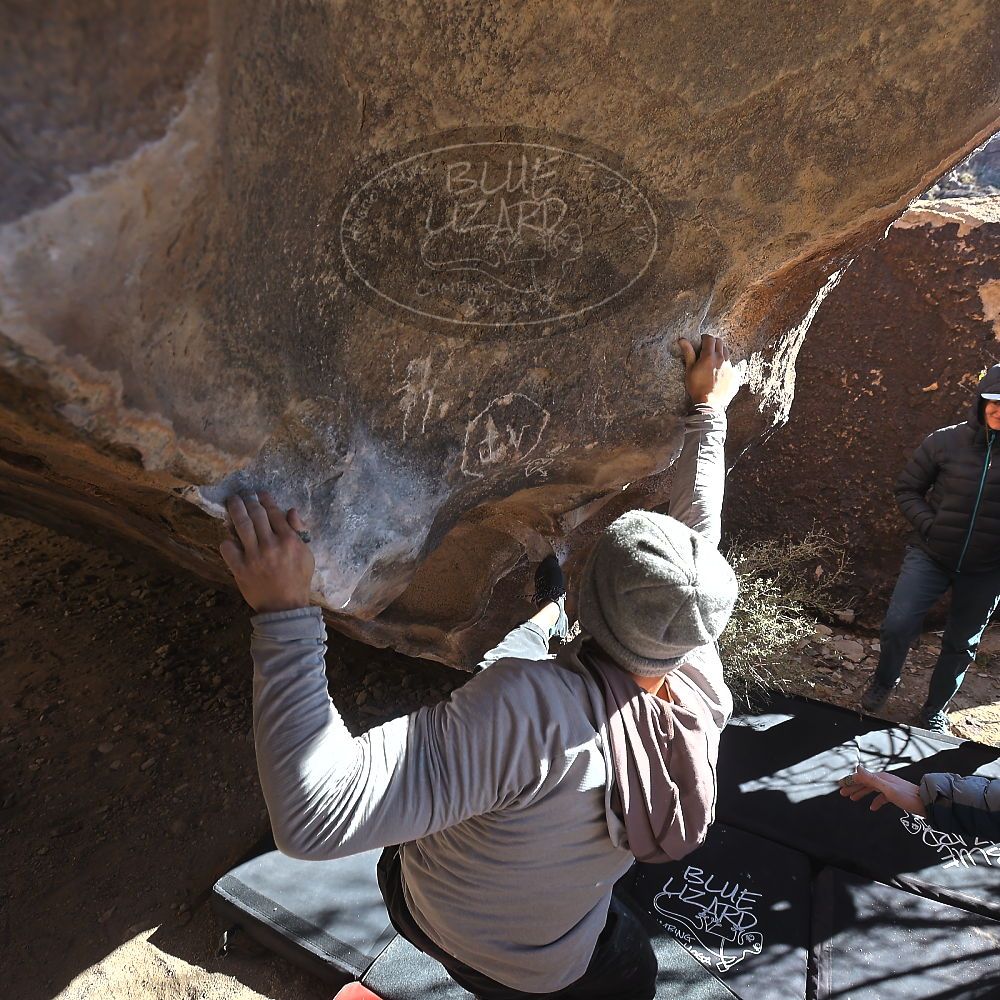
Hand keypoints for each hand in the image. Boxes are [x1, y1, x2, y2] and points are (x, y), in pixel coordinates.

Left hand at [220, 491, 314, 613]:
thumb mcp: (307, 555)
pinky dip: (227, 541)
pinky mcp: (240, 568)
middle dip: (248, 501)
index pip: (274, 513)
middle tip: (243, 494)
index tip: (260, 493)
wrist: (285, 607)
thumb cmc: (298, 580)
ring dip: (236, 510)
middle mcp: (270, 545)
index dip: (265, 500)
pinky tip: (229, 537)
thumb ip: (298, 532)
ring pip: (241, 526)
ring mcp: (254, 556)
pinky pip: (228, 548)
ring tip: (232, 501)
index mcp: (289, 540)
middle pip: (256, 515)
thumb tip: (291, 511)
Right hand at [678, 334, 741, 409]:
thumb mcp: (689, 370)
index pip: (709, 338)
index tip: (701, 341)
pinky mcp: (734, 374)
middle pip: (720, 342)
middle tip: (706, 349)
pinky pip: (731, 363)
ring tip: (713, 359)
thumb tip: (682, 340)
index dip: (704, 338)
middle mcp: (721, 359)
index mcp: (709, 357)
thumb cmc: (697, 387)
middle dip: (713, 342)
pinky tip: (718, 371)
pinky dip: (725, 363)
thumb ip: (688, 353)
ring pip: (726, 351)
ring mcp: (729, 367)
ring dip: (720, 351)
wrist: (709, 404)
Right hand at [838, 767, 926, 816]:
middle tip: (842, 793)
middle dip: (853, 787)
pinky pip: (881, 797)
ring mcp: (890, 787)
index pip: (861, 777)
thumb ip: (872, 779)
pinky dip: (875, 801)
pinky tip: (872, 807)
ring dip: (861, 793)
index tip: (840, 785)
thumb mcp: (888, 789)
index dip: (850, 780)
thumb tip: (857, 768)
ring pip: (871, 789)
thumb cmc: (908, 798)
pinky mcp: (895, 795)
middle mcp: (884, 780)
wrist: (927, 804)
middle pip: (865, 782)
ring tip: (852, 799)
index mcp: (881, 778)